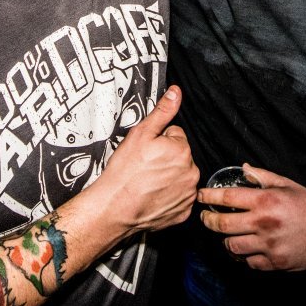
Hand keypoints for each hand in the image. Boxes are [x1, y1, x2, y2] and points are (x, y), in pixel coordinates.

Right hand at [89, 86, 199, 233]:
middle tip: (145, 167)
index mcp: (182, 150)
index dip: (159, 141)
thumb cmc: (124, 172)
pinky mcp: (183, 212)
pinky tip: (153, 195)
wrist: (115, 208)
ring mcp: (188, 194)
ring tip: (148, 182)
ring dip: (168, 177)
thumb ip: (162, 112)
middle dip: (166, 158)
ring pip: (180, 176)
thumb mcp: (140, 134)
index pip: (175, 136)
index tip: (146, 152)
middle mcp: (191, 172)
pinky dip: (169, 196)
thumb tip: (176, 93)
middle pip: (180, 156)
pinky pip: (179, 197)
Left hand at [197, 164, 305, 271]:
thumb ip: (262, 176)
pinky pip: (249, 261)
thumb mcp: (286, 184)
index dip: (209, 196)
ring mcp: (268, 245)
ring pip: (232, 246)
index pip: (227, 197)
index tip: (201, 196)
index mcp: (266, 200)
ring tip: (228, 234)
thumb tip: (243, 169)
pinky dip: (246, 255)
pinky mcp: (274, 262)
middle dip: (208, 220)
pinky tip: (248, 247)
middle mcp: (264, 223)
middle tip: (205, 217)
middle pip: (222, 224)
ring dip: (226, 240)